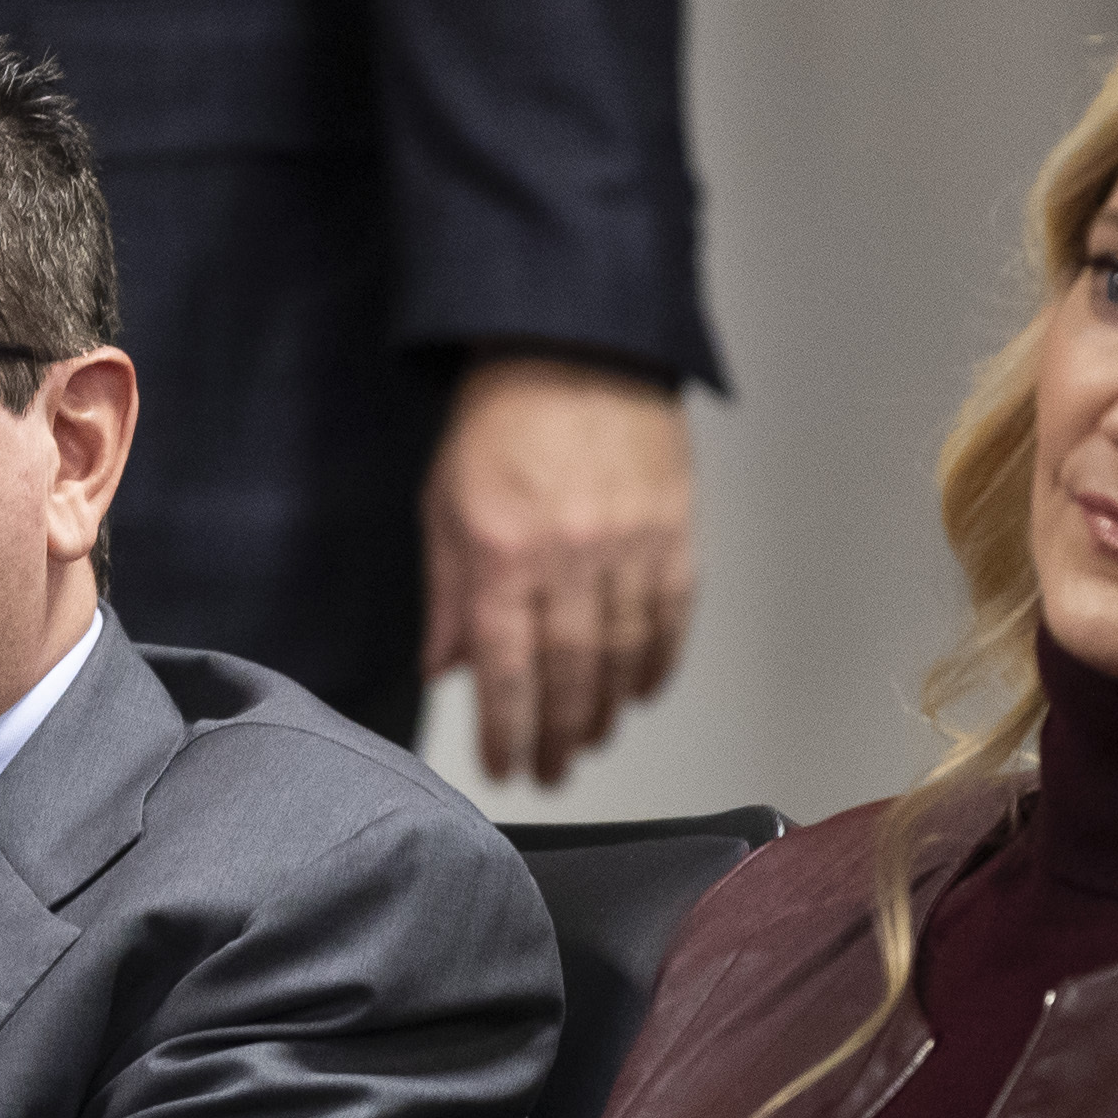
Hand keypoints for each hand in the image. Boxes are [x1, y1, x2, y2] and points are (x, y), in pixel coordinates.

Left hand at [420, 354, 695, 786]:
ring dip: (608, 709)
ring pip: (624, 654)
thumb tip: (444, 668)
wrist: (574, 345)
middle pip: (569, 675)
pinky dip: (658, 661)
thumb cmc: (502, 420)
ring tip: (591, 738)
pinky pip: (671, 615)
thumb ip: (448, 595)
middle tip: (552, 771)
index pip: (504, 670)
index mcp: (501, 554)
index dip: (506, 731)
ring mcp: (627, 545)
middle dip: (559, 735)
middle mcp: (568, 557)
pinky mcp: (673, 529)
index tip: (505, 766)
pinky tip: (641, 691)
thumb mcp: (445, 505)